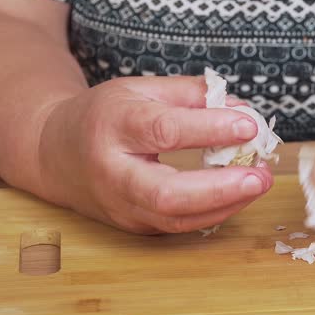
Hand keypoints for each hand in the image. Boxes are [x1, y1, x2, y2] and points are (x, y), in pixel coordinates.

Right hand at [36, 76, 273, 233]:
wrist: (54, 153)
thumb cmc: (104, 115)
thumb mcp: (142, 89)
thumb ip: (192, 94)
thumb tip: (242, 107)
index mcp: (113, 126)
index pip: (164, 132)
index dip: (210, 129)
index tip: (248, 124)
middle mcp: (113, 172)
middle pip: (166, 193)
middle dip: (219, 188)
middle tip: (260, 175)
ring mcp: (121, 206)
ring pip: (175, 219)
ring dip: (225, 204)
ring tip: (260, 182)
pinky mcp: (134, 225)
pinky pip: (178, 225)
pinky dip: (214, 211)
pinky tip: (239, 193)